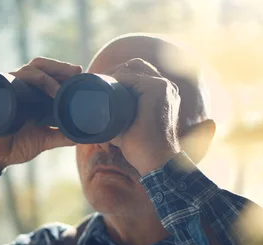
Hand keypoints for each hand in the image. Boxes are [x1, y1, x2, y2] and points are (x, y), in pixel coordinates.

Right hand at [0, 57, 81, 172]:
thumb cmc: (16, 145)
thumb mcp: (44, 140)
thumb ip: (62, 136)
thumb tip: (83, 135)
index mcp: (33, 95)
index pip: (49, 73)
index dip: (64, 70)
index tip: (80, 72)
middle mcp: (21, 88)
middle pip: (39, 66)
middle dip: (58, 66)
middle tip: (75, 71)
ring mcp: (9, 90)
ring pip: (26, 70)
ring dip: (44, 77)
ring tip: (58, 90)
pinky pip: (10, 83)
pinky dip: (23, 83)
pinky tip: (34, 92)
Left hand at [108, 58, 181, 174]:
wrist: (155, 160)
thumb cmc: (140, 147)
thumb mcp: (126, 126)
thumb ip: (115, 116)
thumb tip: (95, 114)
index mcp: (162, 94)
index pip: (138, 73)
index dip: (118, 75)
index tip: (100, 83)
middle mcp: (166, 87)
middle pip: (136, 66)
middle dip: (115, 70)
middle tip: (97, 81)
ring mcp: (164, 86)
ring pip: (134, 67)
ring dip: (114, 73)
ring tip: (98, 83)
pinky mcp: (157, 90)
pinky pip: (133, 75)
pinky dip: (117, 78)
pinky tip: (105, 85)